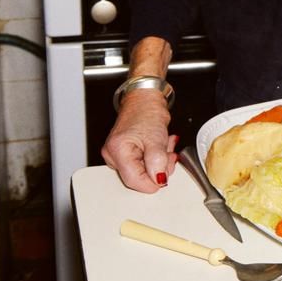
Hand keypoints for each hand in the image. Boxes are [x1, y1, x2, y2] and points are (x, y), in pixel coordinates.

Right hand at [101, 36, 176, 192]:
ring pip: (143, 171)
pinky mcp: (126, 154)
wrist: (145, 98)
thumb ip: (158, 161)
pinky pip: (143, 164)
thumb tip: (159, 180)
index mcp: (117, 151)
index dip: (153, 181)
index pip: (134, 180)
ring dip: (160, 162)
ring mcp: (118, 155)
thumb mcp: (156, 138)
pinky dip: (156, 158)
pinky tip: (160, 147)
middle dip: (158, 168)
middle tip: (168, 153)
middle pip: (139, 177)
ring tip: (165, 145)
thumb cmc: (147, 111)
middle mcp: (113, 155)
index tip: (166, 176)